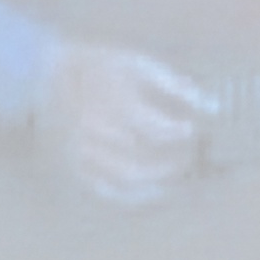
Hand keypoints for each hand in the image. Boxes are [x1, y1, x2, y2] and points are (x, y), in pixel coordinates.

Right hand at [46, 43, 215, 204]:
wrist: (47, 75)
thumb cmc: (98, 66)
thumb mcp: (138, 64)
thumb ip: (175, 85)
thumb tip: (213, 106)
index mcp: (116, 105)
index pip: (159, 131)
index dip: (180, 133)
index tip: (190, 128)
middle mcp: (99, 134)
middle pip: (145, 158)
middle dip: (172, 162)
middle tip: (189, 157)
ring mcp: (85, 153)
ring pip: (125, 178)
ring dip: (155, 181)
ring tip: (174, 175)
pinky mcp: (76, 164)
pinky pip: (104, 188)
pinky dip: (129, 196)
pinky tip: (150, 192)